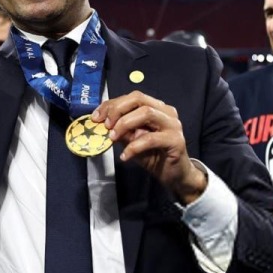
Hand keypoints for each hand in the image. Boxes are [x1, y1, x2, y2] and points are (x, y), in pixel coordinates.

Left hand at [90, 91, 206, 203]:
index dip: (112, 104)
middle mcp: (166, 112)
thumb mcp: (132, 140)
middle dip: (117, 110)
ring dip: (125, 124)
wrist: (174, 175)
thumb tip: (101, 123)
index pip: (132, 97)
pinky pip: (151, 139)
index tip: (96, 117)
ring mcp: (173, 125)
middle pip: (139, 99)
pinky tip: (125, 156)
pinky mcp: (176, 140)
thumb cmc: (154, 155)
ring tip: (113, 138)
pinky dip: (134, 147)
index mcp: (156, 107)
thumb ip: (121, 130)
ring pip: (146, 113)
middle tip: (105, 126)